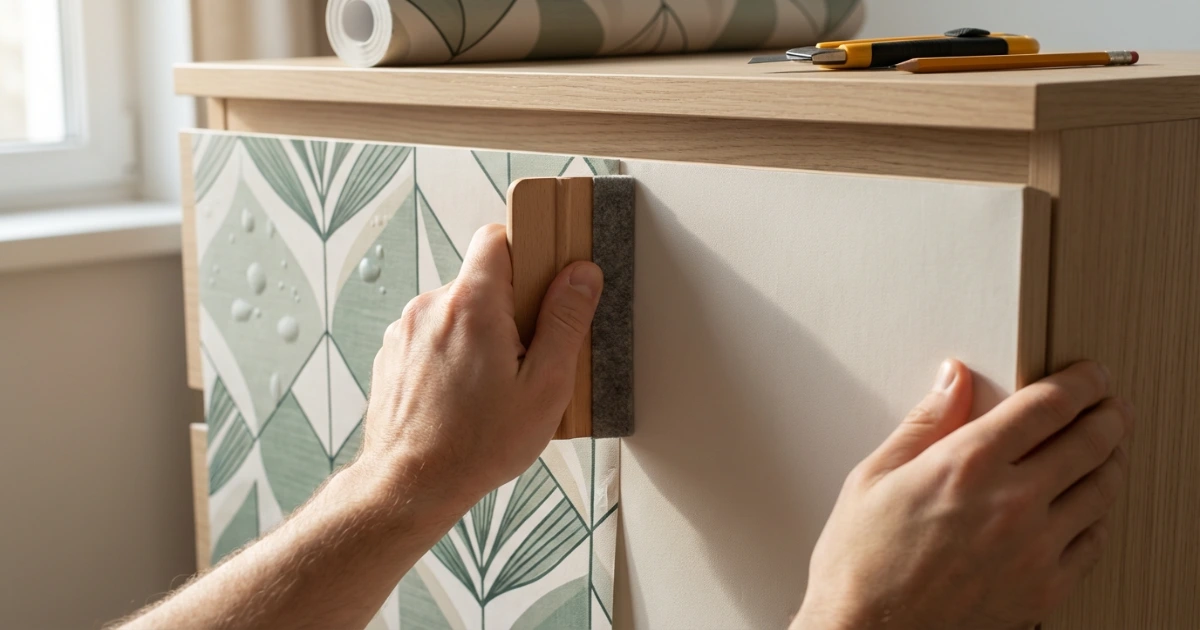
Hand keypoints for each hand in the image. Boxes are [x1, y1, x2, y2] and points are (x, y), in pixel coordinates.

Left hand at [351, 224, 603, 514]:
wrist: (409, 485)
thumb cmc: (476, 446)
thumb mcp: (545, 387)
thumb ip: (566, 322)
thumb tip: (581, 275)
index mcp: (472, 306)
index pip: (497, 238)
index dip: (527, 252)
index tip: (545, 280)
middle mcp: (431, 307)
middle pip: (481, 280)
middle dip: (509, 308)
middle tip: (526, 356)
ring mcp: (406, 330)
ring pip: (457, 310)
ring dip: (480, 334)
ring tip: (493, 386)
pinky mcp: (394, 353)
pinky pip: (434, 335)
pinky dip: (453, 354)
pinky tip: (465, 395)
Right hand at [794, 360, 1133, 629]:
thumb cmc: (860, 563)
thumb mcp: (875, 476)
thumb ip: (925, 423)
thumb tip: (953, 380)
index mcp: (966, 465)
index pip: (1047, 406)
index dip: (1079, 382)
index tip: (1087, 376)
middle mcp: (1010, 504)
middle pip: (1090, 442)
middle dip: (1108, 414)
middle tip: (1110, 405)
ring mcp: (1034, 550)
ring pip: (1101, 491)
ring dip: (1111, 460)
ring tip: (1106, 450)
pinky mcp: (1044, 589)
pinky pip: (1093, 542)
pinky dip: (1098, 515)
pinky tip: (1086, 506)